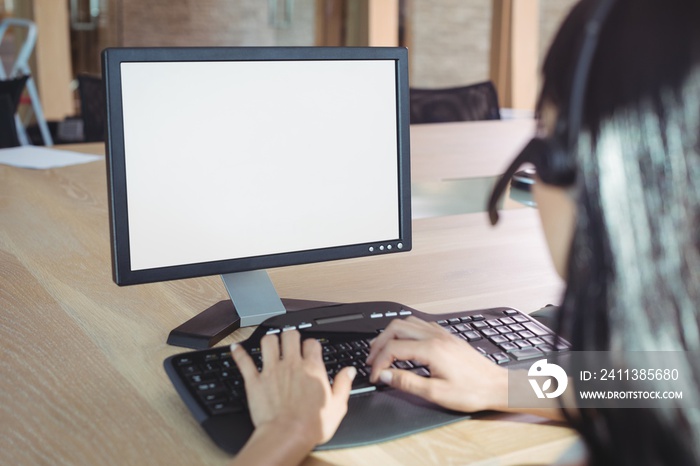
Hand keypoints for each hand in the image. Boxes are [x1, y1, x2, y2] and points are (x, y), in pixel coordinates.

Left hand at [231, 330, 355, 445]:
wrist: (287, 436)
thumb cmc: (312, 424)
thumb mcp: (338, 406)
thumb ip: (343, 384)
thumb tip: (349, 371)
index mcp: (312, 368)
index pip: (312, 343)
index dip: (311, 345)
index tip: (310, 350)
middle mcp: (291, 364)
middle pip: (290, 335)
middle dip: (291, 335)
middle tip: (290, 341)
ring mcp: (271, 370)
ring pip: (268, 341)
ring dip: (269, 340)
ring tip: (271, 344)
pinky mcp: (254, 381)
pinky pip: (244, 361)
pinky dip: (239, 353)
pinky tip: (236, 348)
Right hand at [366, 316, 508, 412]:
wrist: (497, 386)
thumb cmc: (472, 391)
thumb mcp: (436, 393)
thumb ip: (407, 382)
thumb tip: (385, 375)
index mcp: (431, 349)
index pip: (393, 348)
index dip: (379, 362)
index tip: (375, 376)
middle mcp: (435, 336)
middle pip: (396, 328)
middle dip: (379, 343)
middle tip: (372, 360)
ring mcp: (442, 334)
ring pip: (407, 322)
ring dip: (391, 334)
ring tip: (383, 350)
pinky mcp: (447, 336)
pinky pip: (420, 324)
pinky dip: (405, 331)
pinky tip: (404, 343)